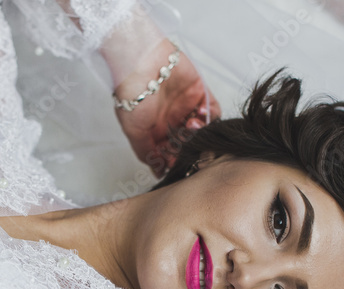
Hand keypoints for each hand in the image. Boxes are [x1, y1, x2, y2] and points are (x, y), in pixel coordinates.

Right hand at [112, 39, 220, 177]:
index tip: (175, 163)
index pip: (170, 153)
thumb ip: (146, 152)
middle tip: (187, 148)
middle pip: (188, 142)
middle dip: (188, 148)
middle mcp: (171, 121)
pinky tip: (198, 114)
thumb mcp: (133, 131)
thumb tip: (157, 170)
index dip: (174, 160)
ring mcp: (186, 107)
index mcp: (154, 131)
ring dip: (199, 133)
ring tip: (190, 127)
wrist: (140, 63)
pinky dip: (209, 115)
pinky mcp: (199, 92)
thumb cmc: (131, 95)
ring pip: (201, 129)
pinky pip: (212, 109)